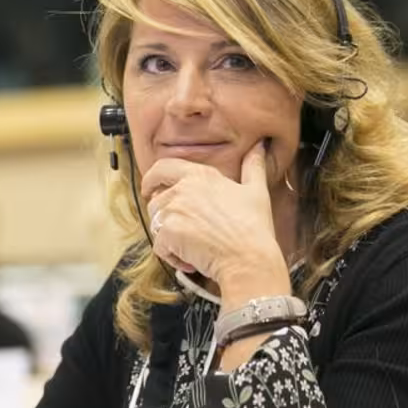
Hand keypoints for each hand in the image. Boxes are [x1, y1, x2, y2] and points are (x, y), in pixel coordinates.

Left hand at [141, 139, 285, 288]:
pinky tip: (193, 261)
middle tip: (183, 232)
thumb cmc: (254, 227)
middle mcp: (182, 189)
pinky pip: (160, 247)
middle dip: (164, 218)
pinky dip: (173, 258)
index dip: (151, 178)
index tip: (149, 189)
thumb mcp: (257, 191)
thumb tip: (259, 146)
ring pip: (155, 224)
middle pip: (156, 201)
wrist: (248, 258)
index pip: (162, 167)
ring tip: (194, 247)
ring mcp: (173, 210)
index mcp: (200, 175)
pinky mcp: (168, 232)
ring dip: (170, 238)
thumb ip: (253, 166)